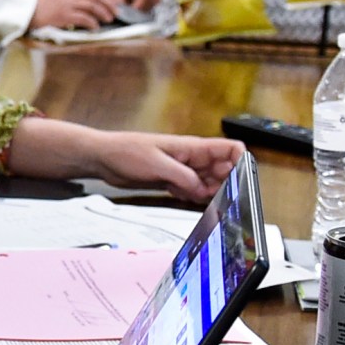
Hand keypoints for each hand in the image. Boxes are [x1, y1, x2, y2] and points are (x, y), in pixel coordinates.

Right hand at [30, 0, 117, 30]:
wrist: (26, 12)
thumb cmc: (44, 5)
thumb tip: (94, 1)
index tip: (113, 3)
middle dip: (109, 4)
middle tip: (116, 13)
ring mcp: (66, 2)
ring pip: (92, 6)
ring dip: (103, 13)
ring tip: (109, 20)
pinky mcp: (63, 15)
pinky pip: (84, 18)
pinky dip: (92, 23)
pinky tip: (96, 27)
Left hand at [83, 129, 244, 202]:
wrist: (104, 158)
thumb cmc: (126, 152)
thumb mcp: (158, 165)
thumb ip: (184, 177)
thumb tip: (203, 189)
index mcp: (192, 148)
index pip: (230, 150)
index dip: (240, 163)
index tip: (237, 179)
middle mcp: (192, 159)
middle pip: (224, 171)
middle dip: (222, 184)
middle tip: (209, 193)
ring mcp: (183, 170)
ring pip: (209, 184)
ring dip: (205, 193)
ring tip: (188, 192)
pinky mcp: (174, 181)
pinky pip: (192, 191)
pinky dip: (190, 196)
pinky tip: (179, 194)